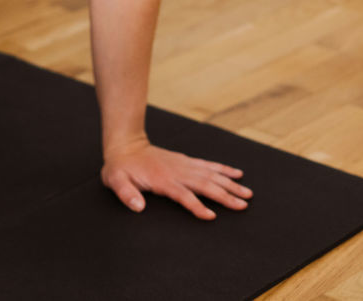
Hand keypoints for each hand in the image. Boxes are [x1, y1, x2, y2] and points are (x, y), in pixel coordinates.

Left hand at [101, 137, 251, 219]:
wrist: (126, 146)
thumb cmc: (121, 167)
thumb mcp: (115, 180)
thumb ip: (126, 193)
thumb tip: (138, 206)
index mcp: (162, 180)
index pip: (184, 195)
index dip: (197, 206)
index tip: (211, 216)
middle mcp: (178, 172)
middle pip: (205, 184)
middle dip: (225, 195)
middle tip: (243, 205)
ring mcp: (184, 165)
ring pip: (212, 175)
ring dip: (230, 184)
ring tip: (247, 193)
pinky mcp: (186, 161)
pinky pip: (209, 165)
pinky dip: (224, 169)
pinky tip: (237, 173)